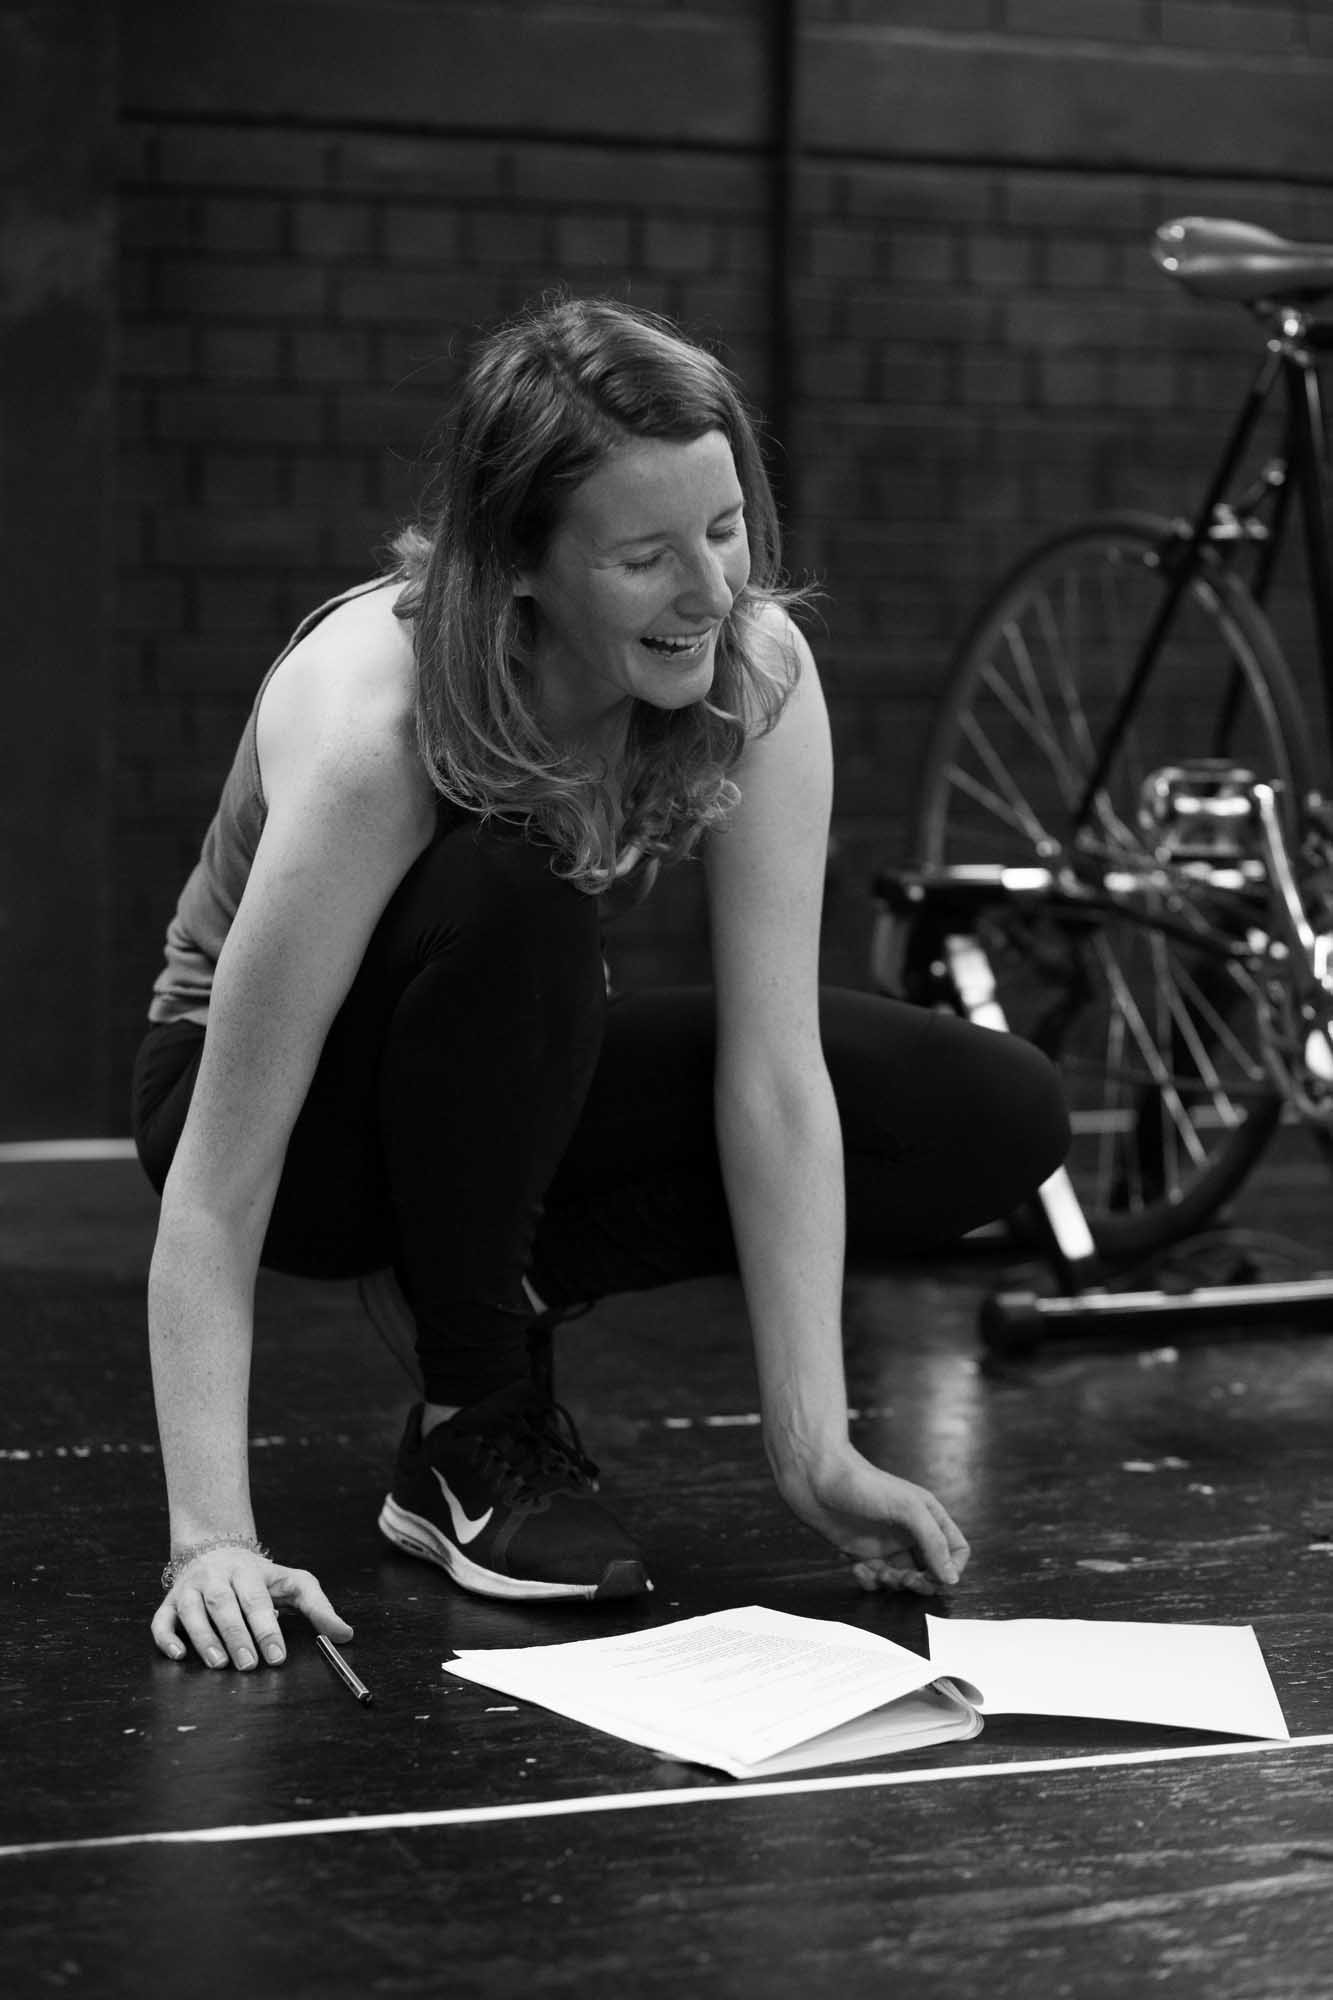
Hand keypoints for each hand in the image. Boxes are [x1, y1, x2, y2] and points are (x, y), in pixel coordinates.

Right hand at [151, 1547, 353, 1669]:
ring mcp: (190, 1590)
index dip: (267, 1629)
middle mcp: (216, 1578)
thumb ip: (319, 1608)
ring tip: (220, 1664)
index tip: (277, 1657)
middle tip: (250, 1666)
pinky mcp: (169, 1604)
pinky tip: (178, 1654)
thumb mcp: (293, 1583)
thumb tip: (345, 1634)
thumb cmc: (259, 1576)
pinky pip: (161, 1621)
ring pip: (193, 1612)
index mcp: (248, 1571)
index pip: (258, 1600)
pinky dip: (166, 1637)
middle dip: (237, 1636)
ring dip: (204, 1639)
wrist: (216, 1548)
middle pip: (224, 1605)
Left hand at [773, 1442, 969, 1595]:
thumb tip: (952, 1578)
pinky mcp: (861, 1552)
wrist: (814, 1477)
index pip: (956, 1550)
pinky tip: (856, 1566)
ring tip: (876, 1569)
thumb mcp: (907, 1508)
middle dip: (919, 1582)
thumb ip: (933, 1541)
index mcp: (927, 1516)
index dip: (951, 1568)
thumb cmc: (862, 1484)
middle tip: (902, 1579)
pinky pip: (875, 1579)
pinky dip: (868, 1580)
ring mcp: (885, 1543)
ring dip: (891, 1583)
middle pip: (930, 1571)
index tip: (933, 1576)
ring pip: (902, 1580)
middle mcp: (910, 1531)